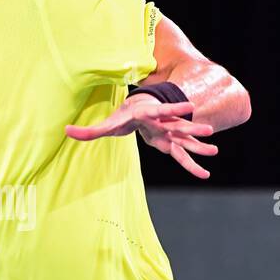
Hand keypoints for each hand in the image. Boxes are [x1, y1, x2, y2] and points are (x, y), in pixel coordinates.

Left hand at [65, 95, 217, 178]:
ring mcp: (170, 132)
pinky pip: (184, 154)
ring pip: (185, 139)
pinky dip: (193, 162)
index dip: (172, 109)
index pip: (161, 111)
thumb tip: (65, 131)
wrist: (141, 111)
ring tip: (214, 149)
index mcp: (149, 115)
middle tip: (209, 130)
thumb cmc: (123, 117)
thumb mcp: (107, 123)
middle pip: (178, 125)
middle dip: (191, 128)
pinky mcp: (172, 142)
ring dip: (198, 145)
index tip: (188, 107)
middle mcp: (163, 123)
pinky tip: (205, 172)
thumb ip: (89, 130)